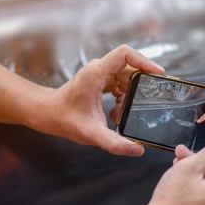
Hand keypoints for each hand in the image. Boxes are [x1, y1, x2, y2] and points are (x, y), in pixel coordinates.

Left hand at [40, 45, 163, 155]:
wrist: (48, 114)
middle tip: (145, 101)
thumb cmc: (64, 119)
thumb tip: (136, 149)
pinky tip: (118, 111)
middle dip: (140, 85)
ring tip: (124, 111)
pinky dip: (124, 96)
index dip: (144, 61)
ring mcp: (99, 74)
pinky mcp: (100, 81)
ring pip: (126, 76)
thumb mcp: (91, 133)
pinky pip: (120, 83)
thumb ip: (114, 142)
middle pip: (129, 67)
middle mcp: (98, 70)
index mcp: (96, 74)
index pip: (125, 54)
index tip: (157, 73)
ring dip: (130, 94)